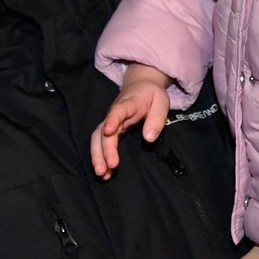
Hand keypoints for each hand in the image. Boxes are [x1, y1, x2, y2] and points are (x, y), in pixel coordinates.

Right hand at [90, 63, 171, 179]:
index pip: (118, 111)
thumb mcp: (161, 101)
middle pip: (103, 130)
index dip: (113, 120)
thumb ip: (157, 118)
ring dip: (98, 156)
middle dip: (104, 149)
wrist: (140, 84)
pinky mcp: (111, 130)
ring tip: (102, 174)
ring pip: (98, 138)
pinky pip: (101, 143)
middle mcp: (114, 114)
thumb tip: (148, 138)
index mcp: (129, 103)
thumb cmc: (152, 93)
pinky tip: (105, 172)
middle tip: (108, 168)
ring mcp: (110, 122)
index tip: (109, 132)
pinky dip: (100, 157)